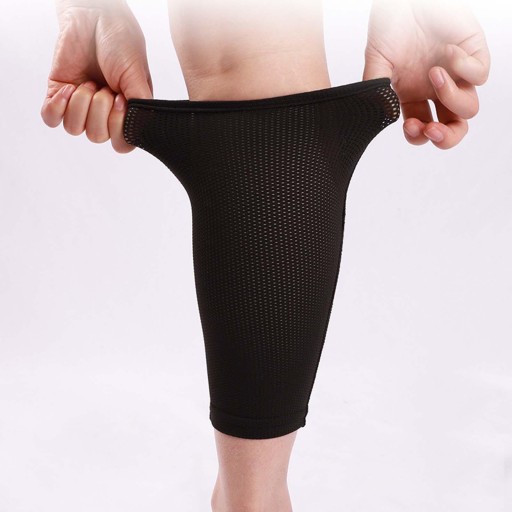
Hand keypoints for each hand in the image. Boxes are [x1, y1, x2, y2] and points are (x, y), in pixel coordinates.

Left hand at [41, 2, 152, 152]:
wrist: (95, 19)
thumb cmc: (122, 45)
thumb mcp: (138, 78)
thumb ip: (139, 109)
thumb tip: (136, 132)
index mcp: (127, 115)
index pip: (120, 144)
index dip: (117, 128)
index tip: (121, 101)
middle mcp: (104, 115)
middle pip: (96, 136)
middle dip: (99, 109)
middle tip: (104, 86)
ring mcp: (81, 107)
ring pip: (74, 128)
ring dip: (80, 104)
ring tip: (88, 82)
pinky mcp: (59, 96)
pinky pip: (51, 118)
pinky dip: (57, 106)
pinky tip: (68, 88)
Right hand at [363, 0, 489, 148]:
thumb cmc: (390, 27)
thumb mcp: (376, 63)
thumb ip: (377, 92)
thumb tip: (383, 116)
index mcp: (413, 97)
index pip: (421, 130)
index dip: (419, 137)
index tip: (411, 126)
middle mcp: (434, 90)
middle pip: (452, 127)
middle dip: (446, 137)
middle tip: (434, 131)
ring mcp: (455, 74)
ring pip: (469, 108)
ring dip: (452, 97)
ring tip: (435, 74)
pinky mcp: (473, 53)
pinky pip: (479, 75)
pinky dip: (464, 68)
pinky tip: (446, 53)